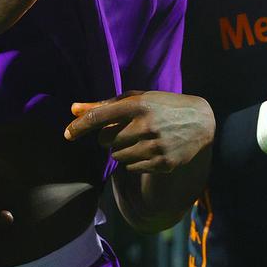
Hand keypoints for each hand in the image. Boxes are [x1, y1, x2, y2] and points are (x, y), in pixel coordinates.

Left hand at [64, 90, 214, 172]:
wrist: (200, 122)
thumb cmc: (161, 106)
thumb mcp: (136, 99)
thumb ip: (104, 105)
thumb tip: (72, 109)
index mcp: (138, 105)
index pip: (100, 116)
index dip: (80, 126)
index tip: (66, 134)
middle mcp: (145, 125)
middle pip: (106, 140)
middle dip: (110, 137)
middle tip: (126, 130)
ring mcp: (155, 146)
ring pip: (117, 156)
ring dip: (122, 150)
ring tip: (140, 139)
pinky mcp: (162, 163)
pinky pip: (131, 168)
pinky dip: (134, 161)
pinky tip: (149, 149)